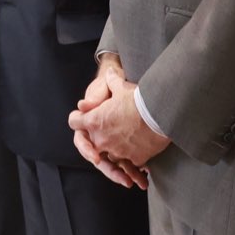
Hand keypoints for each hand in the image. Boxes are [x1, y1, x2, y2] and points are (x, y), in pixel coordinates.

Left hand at [69, 67, 165, 186]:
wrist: (160, 114)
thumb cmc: (138, 100)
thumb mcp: (121, 87)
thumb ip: (111, 81)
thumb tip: (109, 73)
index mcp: (94, 121)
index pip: (74, 122)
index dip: (78, 117)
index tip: (84, 116)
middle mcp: (102, 140)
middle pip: (91, 142)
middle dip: (98, 136)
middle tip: (110, 129)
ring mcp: (117, 151)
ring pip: (110, 155)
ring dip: (115, 149)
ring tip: (126, 141)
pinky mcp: (134, 159)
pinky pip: (130, 162)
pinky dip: (133, 157)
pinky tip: (140, 150)